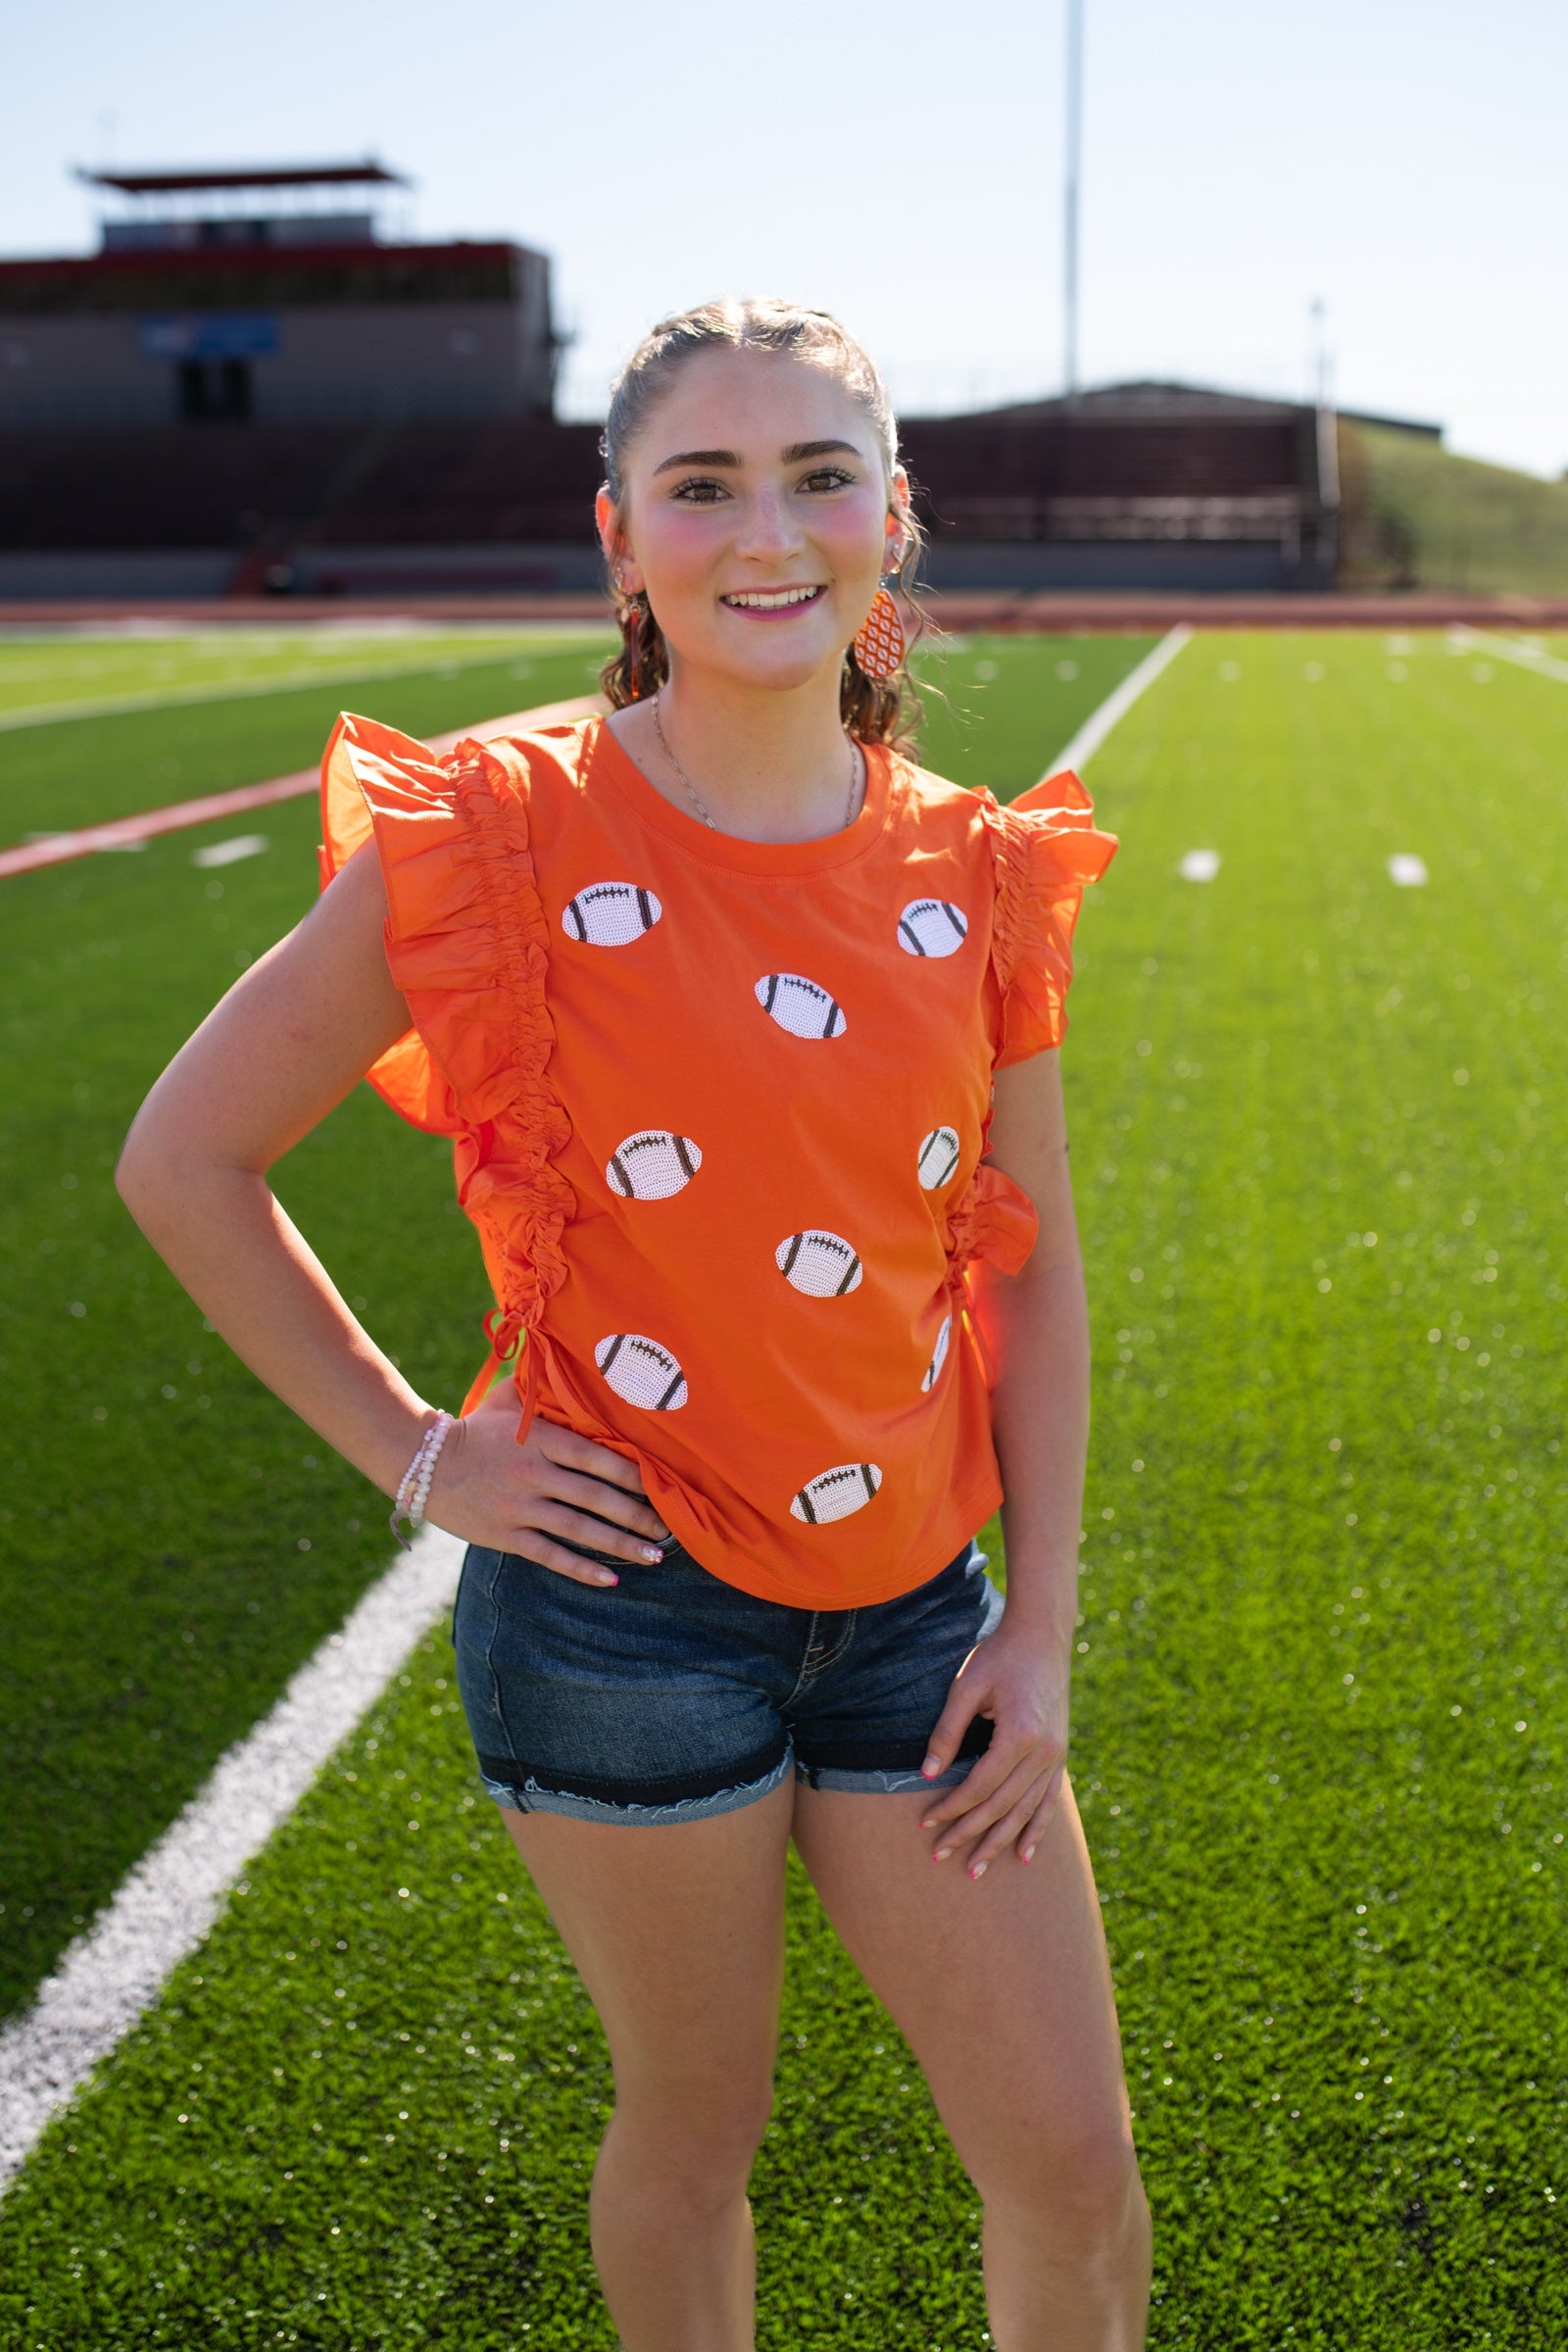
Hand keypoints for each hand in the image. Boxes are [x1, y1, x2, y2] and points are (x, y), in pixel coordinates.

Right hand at [421, 1387, 670, 1585]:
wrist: (423, 1463)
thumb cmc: (474, 1428)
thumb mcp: (506, 1399)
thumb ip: (542, 1384)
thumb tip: (573, 1353)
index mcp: (539, 1439)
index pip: (595, 1456)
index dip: (631, 1473)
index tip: (661, 1484)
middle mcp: (533, 1474)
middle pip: (595, 1497)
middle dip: (637, 1515)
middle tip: (669, 1530)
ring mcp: (519, 1507)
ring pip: (579, 1530)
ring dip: (620, 1545)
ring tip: (653, 1557)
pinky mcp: (505, 1535)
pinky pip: (550, 1555)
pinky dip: (581, 1568)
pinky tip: (610, 1580)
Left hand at [917, 1622, 1070, 1877]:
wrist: (1043, 1635)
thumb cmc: (999, 1656)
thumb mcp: (965, 1688)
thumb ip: (946, 1733)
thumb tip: (927, 1775)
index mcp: (1020, 1734)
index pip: (980, 1786)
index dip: (951, 1807)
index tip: (926, 1823)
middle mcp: (1044, 1751)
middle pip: (1002, 1806)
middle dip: (970, 1834)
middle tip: (942, 1857)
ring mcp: (1056, 1755)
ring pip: (1026, 1811)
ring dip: (1000, 1842)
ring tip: (976, 1869)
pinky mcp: (1060, 1754)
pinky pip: (1048, 1801)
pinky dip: (1036, 1829)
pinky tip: (1023, 1855)